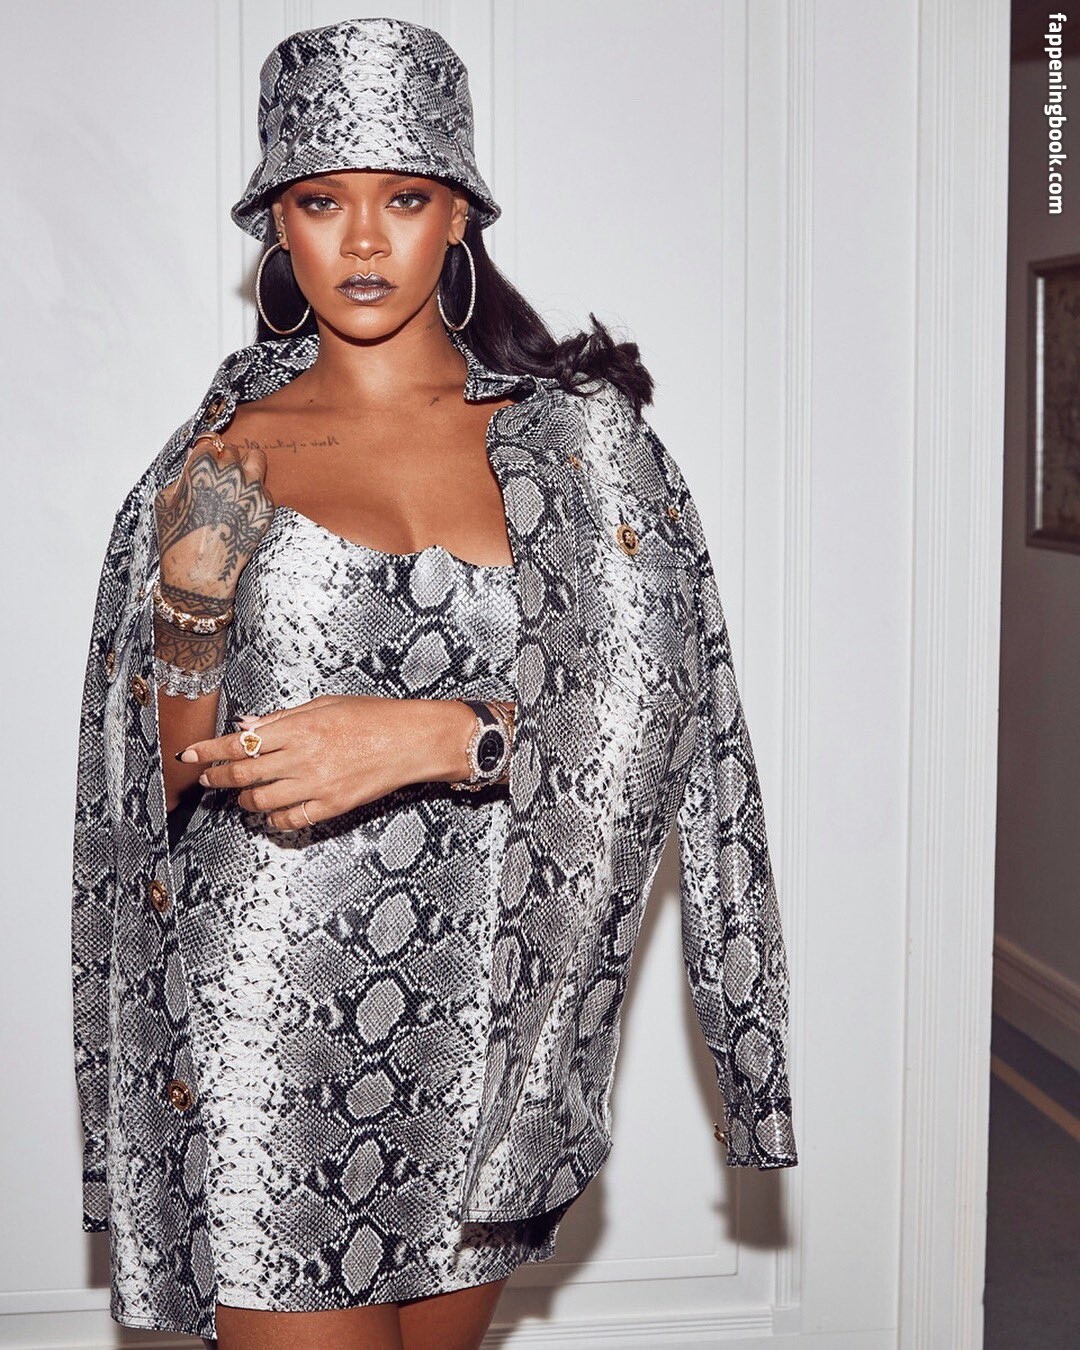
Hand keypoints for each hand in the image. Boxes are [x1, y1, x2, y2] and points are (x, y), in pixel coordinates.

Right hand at [154, 433, 273, 605]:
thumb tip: (195, 459)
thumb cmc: (177, 538)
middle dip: (225, 461)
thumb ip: (182, 474)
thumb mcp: (165, 499)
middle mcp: (230, 474)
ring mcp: (252, 490)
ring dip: (248, 465)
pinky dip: (254, 494)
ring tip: (239, 480)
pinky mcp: (266, 507)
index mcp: (202, 467)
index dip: (206, 454)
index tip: (206, 460)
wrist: (199, 573)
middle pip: (232, 450)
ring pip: (257, 459)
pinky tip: (241, 510)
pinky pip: (264, 489)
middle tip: (219, 478)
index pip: (209, 443)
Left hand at [176, 693, 476, 830]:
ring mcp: (317, 784)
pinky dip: (272, 817)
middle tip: (207, 777)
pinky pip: (288, 819)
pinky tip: (270, 810)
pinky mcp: (332, 806)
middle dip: (217, 776)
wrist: (412, 740)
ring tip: (241, 794)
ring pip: (260, 800)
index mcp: (299, 727)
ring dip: (242, 799)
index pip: (239, 742)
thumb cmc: (372, 716)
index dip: (208, 750)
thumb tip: (247, 725)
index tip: (189, 754)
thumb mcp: (324, 704)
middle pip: (242, 774)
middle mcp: (303, 757)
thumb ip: (283, 718)